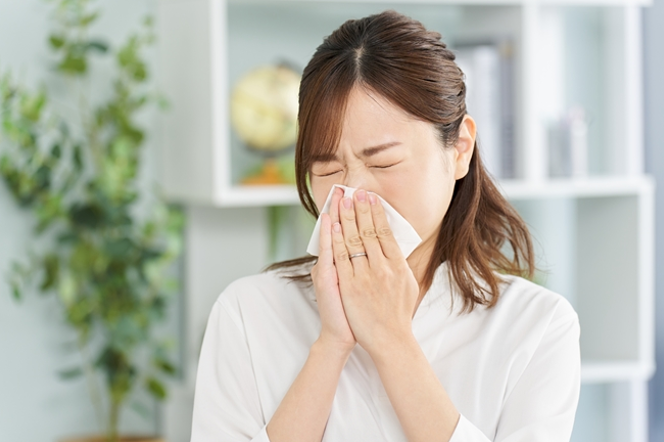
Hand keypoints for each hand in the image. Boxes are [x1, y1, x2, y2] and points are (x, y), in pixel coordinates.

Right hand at [311, 187, 355, 353]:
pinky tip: (330, 221)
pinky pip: (329, 254)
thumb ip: (357, 266)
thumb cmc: (354, 312)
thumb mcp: (353, 285)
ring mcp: (328, 271)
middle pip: (339, 231)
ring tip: (339, 196)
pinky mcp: (327, 280)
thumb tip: (370, 249)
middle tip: (344, 187)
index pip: (343, 233)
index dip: (345, 213)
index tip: (349, 194)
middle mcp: (331, 265)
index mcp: (339, 265)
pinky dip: (329, 236)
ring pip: (334, 238)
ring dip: (337, 215)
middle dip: (342, 208)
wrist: (343, 335)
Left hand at [331, 189, 419, 356]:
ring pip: (353, 240)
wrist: (389, 340)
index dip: (377, 213)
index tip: (371, 198)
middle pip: (368, 231)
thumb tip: (395, 247)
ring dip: (347, 218)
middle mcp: (383, 267)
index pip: (385, 232)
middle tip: (355, 191)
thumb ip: (399, 265)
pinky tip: (332, 226)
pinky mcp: (349, 286)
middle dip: (360, 209)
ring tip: (342, 201)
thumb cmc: (399, 314)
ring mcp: (364, 276)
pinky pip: (341, 258)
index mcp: (398, 265)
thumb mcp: (407, 285)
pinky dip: (336, 240)